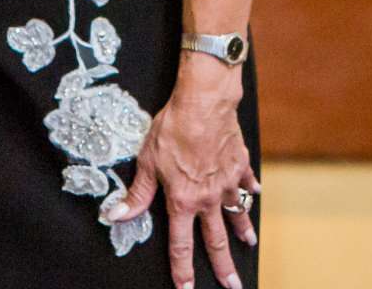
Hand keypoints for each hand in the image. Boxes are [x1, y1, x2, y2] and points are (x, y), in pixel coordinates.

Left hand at [104, 56, 257, 288]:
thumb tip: (117, 215)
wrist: (205, 101)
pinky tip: (255, 194)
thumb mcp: (147, 161)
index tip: (188, 288)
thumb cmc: (173, 128)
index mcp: (183, 201)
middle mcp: (208, 198)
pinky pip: (246, 182)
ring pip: (236, 214)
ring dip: (242, 231)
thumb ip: (137, 193)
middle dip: (223, 267)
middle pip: (216, 240)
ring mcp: (227, 182)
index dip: (183, 270)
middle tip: (234, 286)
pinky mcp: (240, 164)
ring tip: (249, 245)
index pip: (182, 246)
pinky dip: (250, 190)